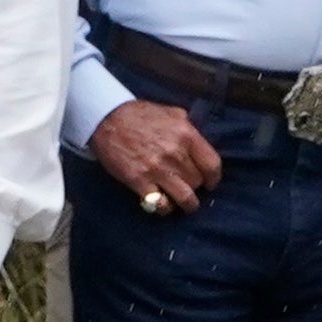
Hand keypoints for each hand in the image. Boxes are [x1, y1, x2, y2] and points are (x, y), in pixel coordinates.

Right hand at [88, 98, 217, 218]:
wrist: (107, 119)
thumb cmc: (140, 115)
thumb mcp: (172, 113)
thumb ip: (189, 128)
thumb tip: (200, 145)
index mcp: (186, 134)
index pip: (212, 165)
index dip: (213, 178)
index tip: (210, 182)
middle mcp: (175, 153)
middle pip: (198, 182)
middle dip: (196, 187)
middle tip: (189, 187)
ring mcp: (157, 169)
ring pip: (185, 198)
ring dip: (187, 204)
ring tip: (183, 204)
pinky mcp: (140, 182)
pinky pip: (161, 205)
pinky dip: (165, 208)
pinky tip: (163, 203)